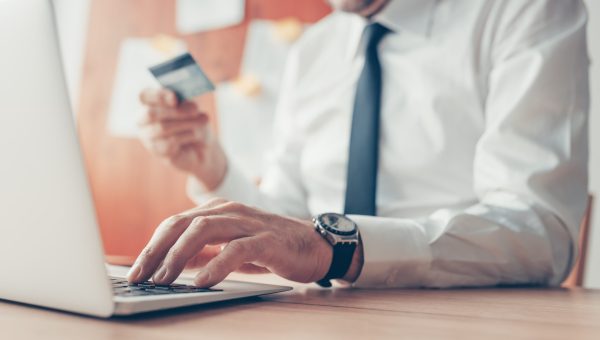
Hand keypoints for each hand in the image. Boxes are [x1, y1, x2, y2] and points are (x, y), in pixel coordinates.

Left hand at [127, 198, 335, 286]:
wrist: (315, 246)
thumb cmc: (271, 248)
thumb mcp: (231, 248)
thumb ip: (204, 251)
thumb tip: (170, 265)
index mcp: (218, 211)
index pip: (175, 223)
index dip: (152, 246)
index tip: (136, 270)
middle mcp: (230, 211)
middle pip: (182, 223)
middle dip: (156, 250)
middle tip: (139, 276)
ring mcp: (249, 223)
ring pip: (204, 230)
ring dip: (178, 255)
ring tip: (163, 279)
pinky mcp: (267, 240)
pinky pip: (236, 249)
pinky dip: (215, 264)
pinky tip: (201, 281)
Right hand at [138, 88, 226, 189]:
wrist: (202, 147)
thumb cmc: (194, 123)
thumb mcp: (192, 108)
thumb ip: (185, 103)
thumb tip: (180, 102)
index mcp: (149, 103)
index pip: (144, 96)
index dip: (158, 96)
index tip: (175, 99)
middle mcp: (143, 120)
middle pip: (150, 114)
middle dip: (175, 111)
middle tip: (195, 110)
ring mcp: (148, 137)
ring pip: (162, 128)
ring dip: (186, 123)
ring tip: (202, 122)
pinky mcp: (157, 151)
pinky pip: (169, 143)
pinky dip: (186, 137)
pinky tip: (195, 136)